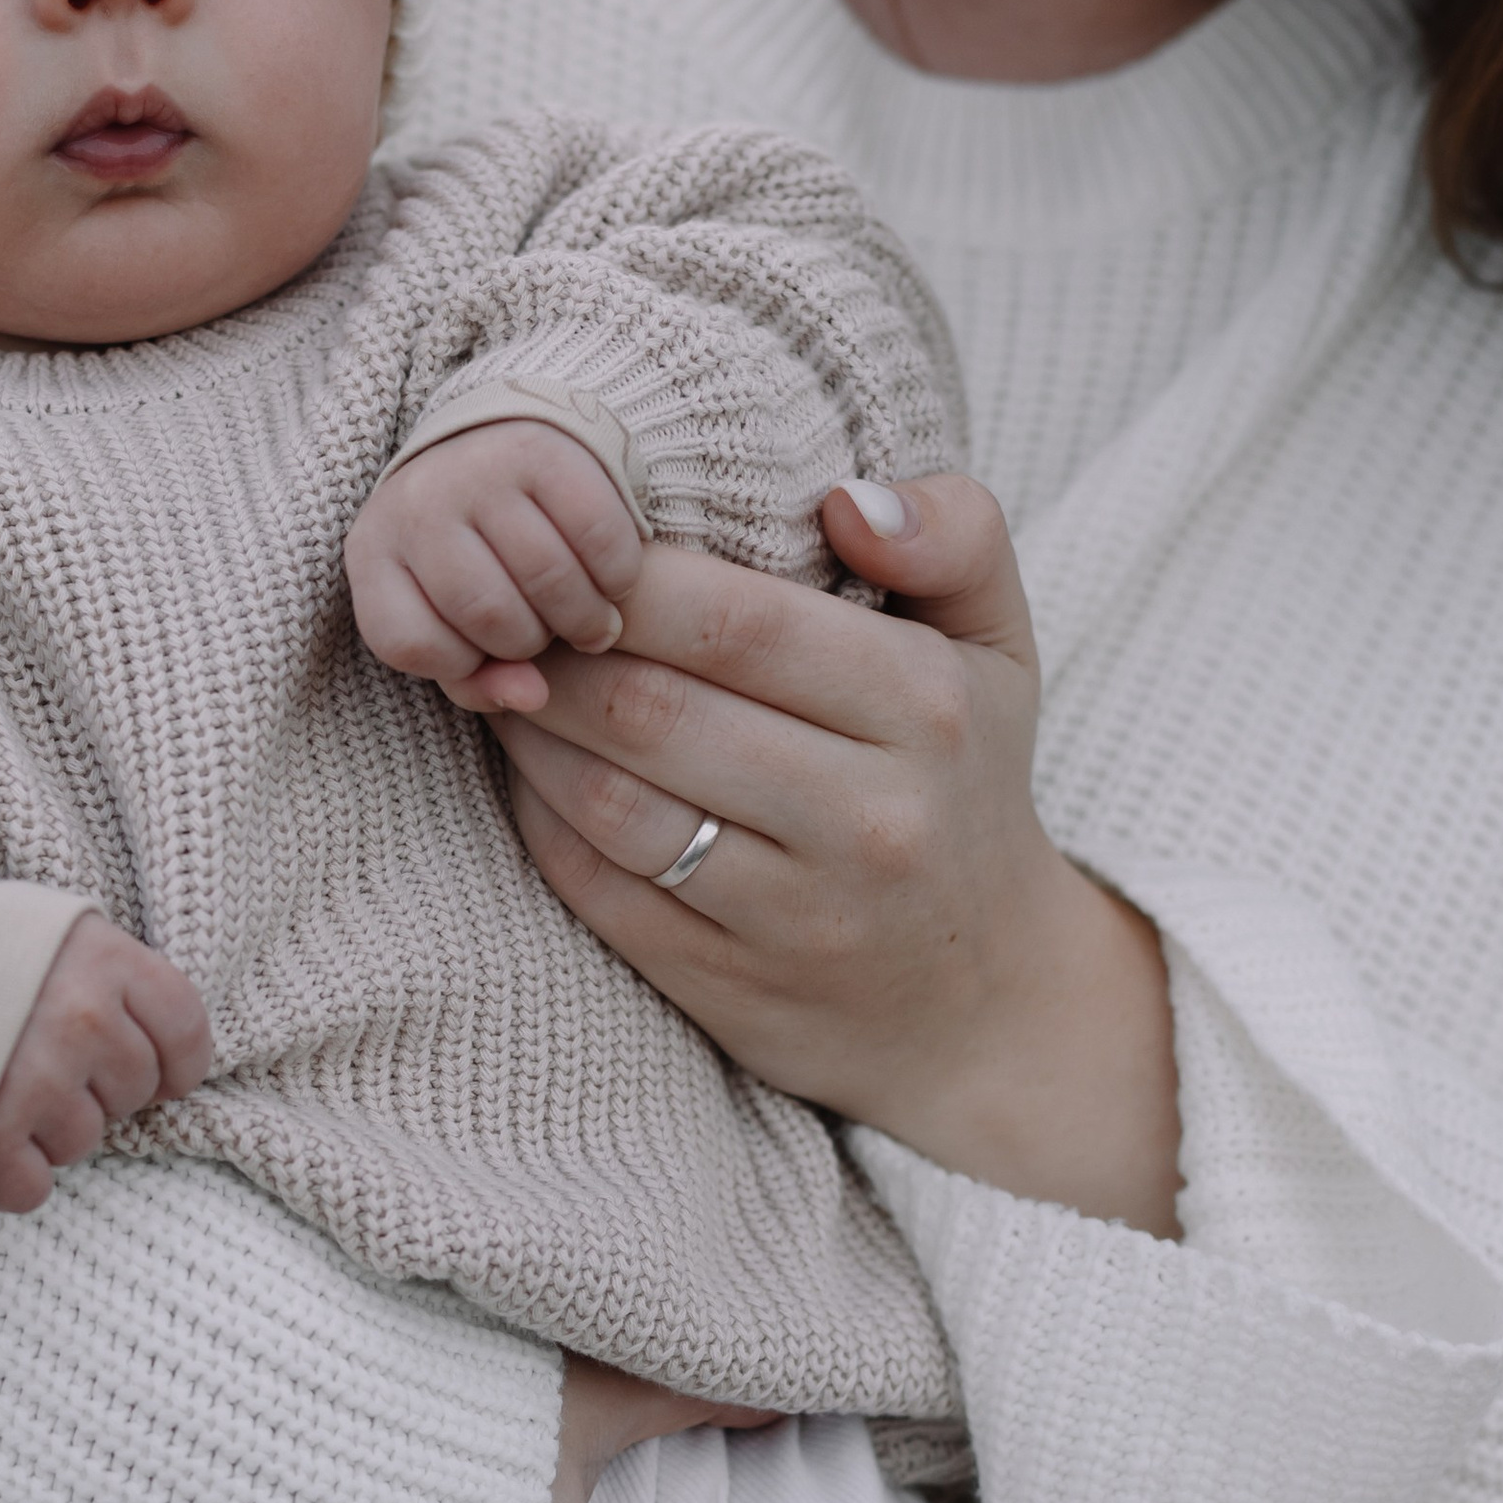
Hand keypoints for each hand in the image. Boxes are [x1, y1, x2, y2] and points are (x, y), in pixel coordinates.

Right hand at [0, 915, 212, 1214]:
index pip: (186, 1032)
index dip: (173, 1064)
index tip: (152, 1071)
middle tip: (37, 1061)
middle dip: (94, 1088)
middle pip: (134, 1093)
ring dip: (47, 1129)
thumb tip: (167, 1062)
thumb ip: (114, 978)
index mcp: (104, 957)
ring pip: (84, 1141)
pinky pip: (31, 1187)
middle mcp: (81, 1018)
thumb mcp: (53, 931)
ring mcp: (36, 1079)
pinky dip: (7, 1175)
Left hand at [346, 422, 643, 714]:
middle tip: (550, 631)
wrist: (501, 444)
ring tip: (590, 619)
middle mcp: (416, 503)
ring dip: (584, 617)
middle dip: (532, 641)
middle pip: (488, 615)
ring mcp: (478, 470)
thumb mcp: (452, 620)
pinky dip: (617, 575)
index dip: (462, 665)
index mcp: (373, 552)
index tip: (488, 649)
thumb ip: (479, 678)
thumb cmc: (476, 556)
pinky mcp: (543, 451)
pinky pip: (598, 537)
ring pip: (548, 579)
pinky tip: (612, 581)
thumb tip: (533, 696)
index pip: (412, 644)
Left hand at [489, 479, 1181, 1235]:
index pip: (736, 620)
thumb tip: (845, 498)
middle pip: (653, 708)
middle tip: (510, 613)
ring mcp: (794, 914)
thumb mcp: (997, 649)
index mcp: (927, 709)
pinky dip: (539, 814)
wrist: (982, 1005)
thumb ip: (952, 535)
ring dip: (532, 732)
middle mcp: (868, 817)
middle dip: (556, 652)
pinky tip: (527, 767)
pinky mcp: (727, 985)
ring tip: (506, 681)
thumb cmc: (964, 783)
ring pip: (611, 802)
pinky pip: (596, 885)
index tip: (579, 549)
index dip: (627, 578)